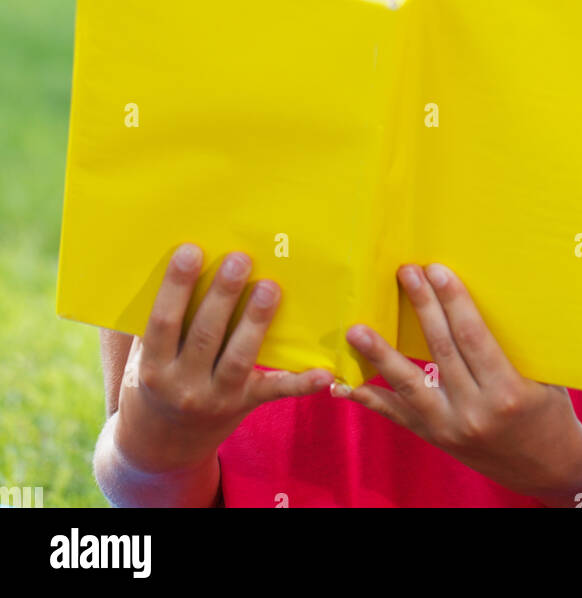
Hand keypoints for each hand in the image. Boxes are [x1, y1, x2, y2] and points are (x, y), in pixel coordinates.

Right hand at [114, 244, 333, 473]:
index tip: (191, 250)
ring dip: (256, 321)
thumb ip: (157, 323)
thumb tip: (175, 263)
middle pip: (205, 335)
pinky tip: (324, 372)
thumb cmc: (153, 383)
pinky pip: (274, 391)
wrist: (160, 446)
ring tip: (270, 287)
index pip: (164, 322)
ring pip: (239, 357)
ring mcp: (217, 398)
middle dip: (223, 295)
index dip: (176, 287)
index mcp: (154, 368)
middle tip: (239, 259)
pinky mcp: (244, 404)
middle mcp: (184, 386)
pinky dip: (301, 383)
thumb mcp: (143, 358)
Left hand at [335, 262, 581, 497]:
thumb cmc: (551, 411)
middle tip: (405, 272)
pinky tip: (346, 384)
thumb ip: (512, 345)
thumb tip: (483, 295)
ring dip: (381, 355)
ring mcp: (451, 429)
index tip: (436, 270)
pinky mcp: (437, 438)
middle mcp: (476, 412)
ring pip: (410, 385)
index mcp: (508, 392)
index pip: (472, 337)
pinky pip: (399, 416)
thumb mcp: (543, 376)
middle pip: (440, 350)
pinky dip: (371, 398)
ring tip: (357, 330)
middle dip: (422, 307)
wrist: (551, 469)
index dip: (453, 301)